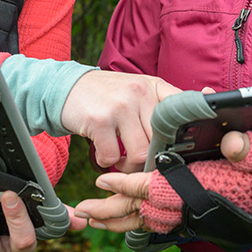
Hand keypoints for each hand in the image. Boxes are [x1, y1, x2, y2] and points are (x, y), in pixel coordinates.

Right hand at [60, 70, 180, 172]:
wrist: (65, 87)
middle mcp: (140, 93)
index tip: (179, 149)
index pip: (183, 109)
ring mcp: (120, 106)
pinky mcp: (100, 120)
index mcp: (154, 86)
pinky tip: (102, 152)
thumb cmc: (106, 96)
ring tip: (120, 160)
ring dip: (129, 166)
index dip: (185, 134)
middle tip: (139, 161)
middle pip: (162, 142)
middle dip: (151, 159)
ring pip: (140, 154)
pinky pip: (112, 157)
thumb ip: (159, 106)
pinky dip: (106, 162)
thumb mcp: (136, 91)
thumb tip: (185, 133)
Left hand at [74, 131, 251, 244]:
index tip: (101, 181)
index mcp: (203, 189)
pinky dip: (135, 220)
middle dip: (109, 212)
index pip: (157, 191)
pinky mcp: (197, 214)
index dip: (127, 186)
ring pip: (147, 222)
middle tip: (79, 211)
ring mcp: (195, 213)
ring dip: (117, 219)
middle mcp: (195, 206)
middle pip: (142, 214)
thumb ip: (248, 147)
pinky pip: (158, 223)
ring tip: (88, 217)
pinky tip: (120, 215)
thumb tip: (230, 140)